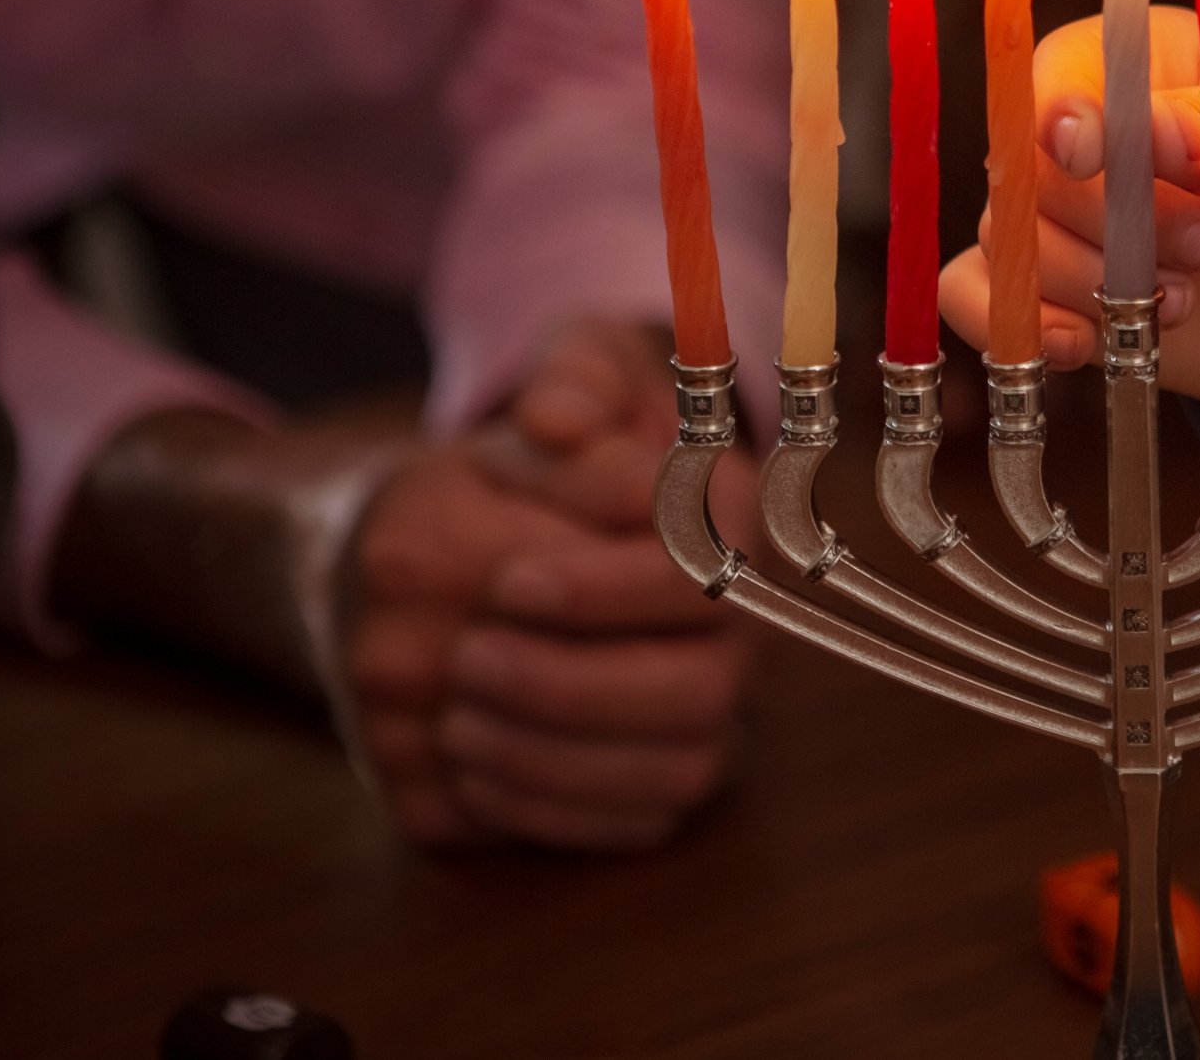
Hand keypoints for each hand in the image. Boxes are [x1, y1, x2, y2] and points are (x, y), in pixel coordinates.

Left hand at [347, 319, 760, 851]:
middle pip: (698, 691)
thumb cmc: (550, 450)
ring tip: (452, 716)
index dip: (606, 590)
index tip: (503, 581)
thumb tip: (554, 418)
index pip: (703, 573)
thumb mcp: (571, 376)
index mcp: (736, 522)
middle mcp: (747, 625)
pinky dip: (548, 810)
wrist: (506, 534)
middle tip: (464, 662)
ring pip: (671, 772)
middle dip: (569, 687)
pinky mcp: (667, 781)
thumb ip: (573, 375)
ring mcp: (716, 712)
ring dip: (550, 756)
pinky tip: (471, 770)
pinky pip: (632, 826)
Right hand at [938, 9, 1199, 400]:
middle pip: (1026, 169)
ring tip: (1177, 304)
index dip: (1067, 121)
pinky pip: (972, 295)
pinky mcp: (1035, 282)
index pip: (1061, 78)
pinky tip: (1085, 347)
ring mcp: (1048, 208)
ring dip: (1086, 284)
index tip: (1088, 155)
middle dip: (1107, 226)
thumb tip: (1158, 126)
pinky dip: (1021, 326)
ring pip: (1006, 239)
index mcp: (1137, 63)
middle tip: (1198, 250)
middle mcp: (1079, 127)